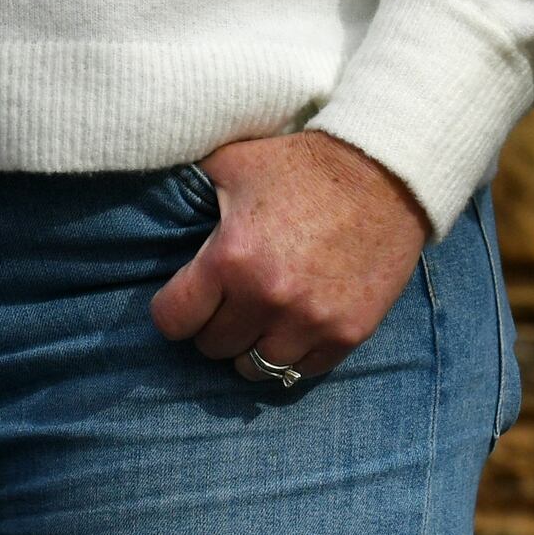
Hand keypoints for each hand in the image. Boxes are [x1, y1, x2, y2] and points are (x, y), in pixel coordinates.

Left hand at [148, 132, 430, 385]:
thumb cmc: (300, 164)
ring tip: (256, 321)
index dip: (171, 312)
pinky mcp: (348, 334)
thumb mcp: (231, 162)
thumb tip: (151, 194)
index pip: (173, 320)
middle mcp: (267, 299)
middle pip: (213, 347)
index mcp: (230, 259)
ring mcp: (310, 322)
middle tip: (223, 304)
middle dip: (211, 327)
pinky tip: (291, 328)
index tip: (182, 301)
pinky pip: (303, 371)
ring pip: (256, 368)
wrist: (383, 173)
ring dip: (250, 347)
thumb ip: (189, 186)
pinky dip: (292, 355)